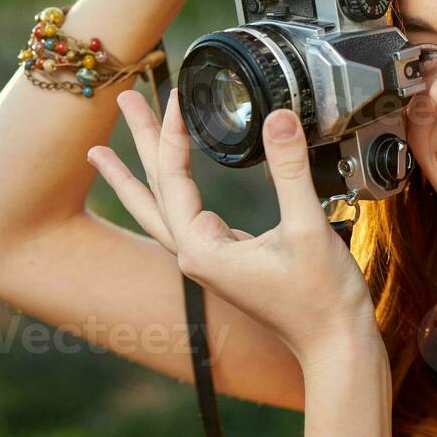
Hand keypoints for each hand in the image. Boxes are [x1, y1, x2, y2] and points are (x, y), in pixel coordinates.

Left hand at [86, 89, 379, 368]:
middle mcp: (195, 256)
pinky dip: (169, 194)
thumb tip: (278, 116)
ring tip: (102, 152)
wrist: (334, 345)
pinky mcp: (227, 261)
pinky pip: (185, 218)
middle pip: (151, 191)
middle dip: (136, 144)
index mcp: (201, 249)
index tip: (177, 92)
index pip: (172, 178)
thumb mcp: (307, 228)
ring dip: (137, 174)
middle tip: (123, 99)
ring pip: (161, 208)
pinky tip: (173, 185)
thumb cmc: (322, 297)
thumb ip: (290, 170)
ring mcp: (209, 260)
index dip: (172, 132)